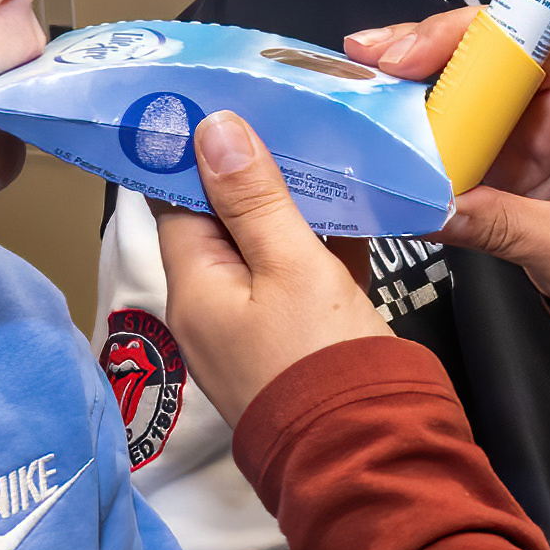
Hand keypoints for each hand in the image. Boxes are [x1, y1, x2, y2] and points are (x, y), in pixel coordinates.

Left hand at [153, 109, 395, 428]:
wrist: (373, 452)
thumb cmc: (323, 362)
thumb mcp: (291, 265)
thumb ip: (254, 197)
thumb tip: (211, 128)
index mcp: (194, 286)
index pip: (176, 198)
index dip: (192, 148)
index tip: (215, 97)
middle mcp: (213, 308)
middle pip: (221, 219)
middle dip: (248, 167)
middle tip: (280, 107)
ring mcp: (255, 325)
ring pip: (263, 245)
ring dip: (288, 202)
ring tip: (320, 143)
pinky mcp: (297, 338)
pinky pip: (296, 275)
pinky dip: (316, 240)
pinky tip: (350, 204)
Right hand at [344, 0, 549, 334]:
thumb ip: (502, 227)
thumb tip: (432, 205)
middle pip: (514, 34)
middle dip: (450, 31)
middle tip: (391, 54)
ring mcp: (533, 118)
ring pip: (476, 62)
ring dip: (422, 56)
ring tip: (370, 63)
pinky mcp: (502, 143)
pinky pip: (455, 105)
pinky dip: (417, 99)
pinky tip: (378, 98)